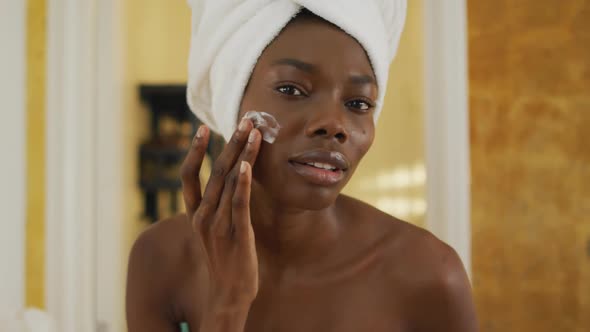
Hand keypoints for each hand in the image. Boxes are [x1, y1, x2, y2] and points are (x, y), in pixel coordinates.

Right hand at [181, 119, 261, 310]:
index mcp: (195, 214)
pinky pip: (239, 204)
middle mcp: (203, 217)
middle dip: (230, 143)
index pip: (188, 176)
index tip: (202, 127)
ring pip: (229, 182)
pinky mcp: (237, 234)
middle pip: (214, 172)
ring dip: (243, 155)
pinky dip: (243, 183)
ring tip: (255, 133)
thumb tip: (230, 179)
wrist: (229, 293)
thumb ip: (218, 206)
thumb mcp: (215, 230)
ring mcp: (218, 226)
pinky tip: (248, 165)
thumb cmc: (225, 259)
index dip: (195, 151)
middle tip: (244, 120)